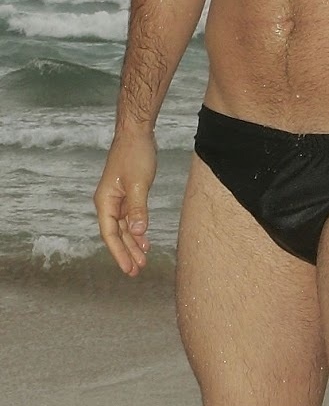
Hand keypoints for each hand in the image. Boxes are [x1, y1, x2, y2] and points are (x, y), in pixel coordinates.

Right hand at [94, 130, 157, 276]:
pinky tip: (145, 241)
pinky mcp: (128, 194)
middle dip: (126, 252)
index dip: (119, 253)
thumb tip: (137, 231)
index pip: (109, 234)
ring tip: (142, 261)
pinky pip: (131, 218)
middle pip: (116, 234)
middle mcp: (108, 202)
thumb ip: (137, 209)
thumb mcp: (138, 183)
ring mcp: (117, 199)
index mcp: (105, 201)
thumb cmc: (134, 154)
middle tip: (136, 272)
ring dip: (133, 243)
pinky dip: (138, 229)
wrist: (137, 133)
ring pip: (124, 227)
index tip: (128, 268)